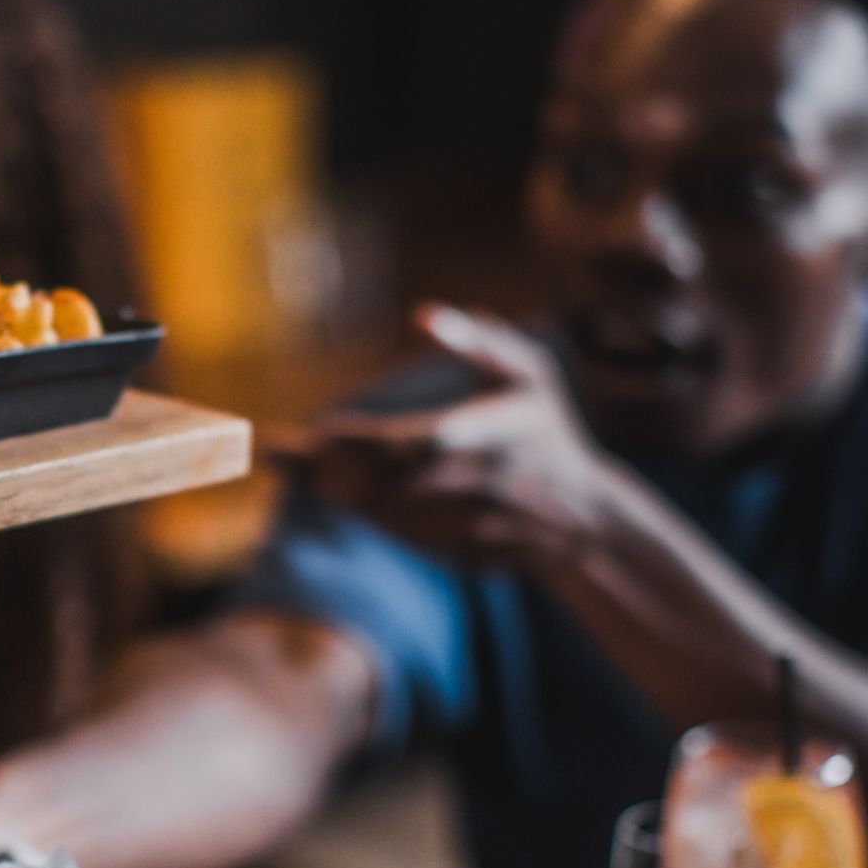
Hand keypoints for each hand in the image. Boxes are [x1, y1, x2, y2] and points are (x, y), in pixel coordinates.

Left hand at [297, 304, 627, 570]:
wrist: (584, 519)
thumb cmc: (545, 431)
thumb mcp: (528, 375)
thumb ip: (477, 342)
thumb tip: (421, 315)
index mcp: (485, 438)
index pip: (400, 442)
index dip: (352, 441)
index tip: (319, 428)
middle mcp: (470, 487)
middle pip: (378, 481)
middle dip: (327, 468)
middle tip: (284, 450)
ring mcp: (461, 526)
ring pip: (380, 511)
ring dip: (339, 491)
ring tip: (305, 465)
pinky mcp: (452, 553)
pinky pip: (396, 532)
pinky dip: (364, 512)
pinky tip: (342, 489)